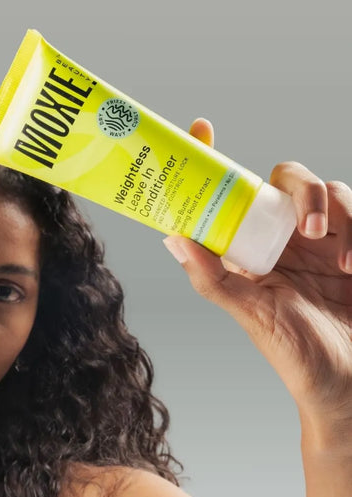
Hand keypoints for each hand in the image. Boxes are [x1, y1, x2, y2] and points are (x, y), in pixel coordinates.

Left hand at [162, 118, 351, 426]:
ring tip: (343, 265)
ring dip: (339, 215)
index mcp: (253, 248)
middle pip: (290, 179)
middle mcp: (289, 238)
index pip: (231, 192)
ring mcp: (331, 241)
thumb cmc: (298, 356)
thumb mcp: (252, 316)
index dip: (213, 157)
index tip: (201, 127)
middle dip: (302, 192)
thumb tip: (173, 236)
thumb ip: (213, 279)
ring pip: (334, 191)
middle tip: (308, 232)